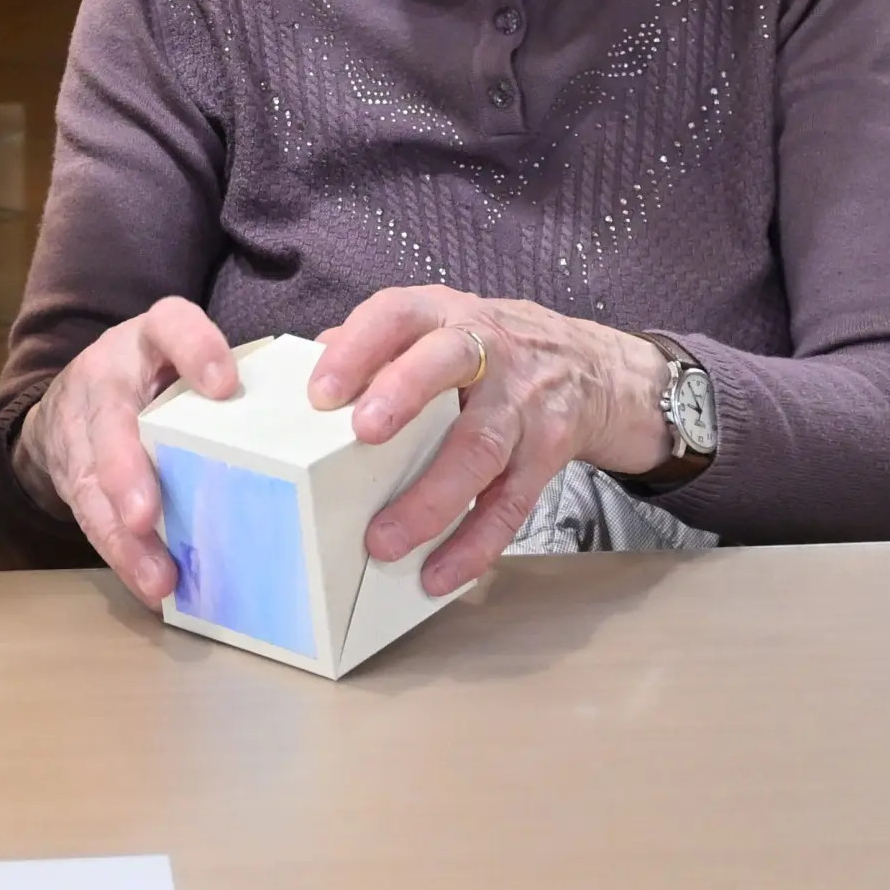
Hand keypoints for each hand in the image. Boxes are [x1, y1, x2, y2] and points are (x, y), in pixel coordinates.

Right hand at [14, 298, 236, 607]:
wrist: (75, 395)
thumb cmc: (161, 376)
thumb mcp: (190, 357)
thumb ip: (242, 380)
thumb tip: (326, 422)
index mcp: (152, 338)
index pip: (170, 325)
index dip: (194, 350)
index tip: (224, 386)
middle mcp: (109, 378)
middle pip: (110, 419)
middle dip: (124, 469)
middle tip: (147, 514)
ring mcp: (82, 429)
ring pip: (91, 482)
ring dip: (123, 536)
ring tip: (158, 578)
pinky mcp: (72, 475)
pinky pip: (90, 519)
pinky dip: (122, 556)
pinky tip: (151, 587)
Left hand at [308, 288, 670, 596]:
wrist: (586, 366)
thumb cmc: (484, 349)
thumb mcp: (434, 326)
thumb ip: (373, 345)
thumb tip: (303, 379)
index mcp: (443, 315)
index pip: (397, 315)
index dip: (358, 348)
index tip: (321, 394)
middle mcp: (488, 351)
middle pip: (449, 363)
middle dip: (405, 394)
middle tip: (362, 435)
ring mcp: (523, 404)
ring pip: (480, 448)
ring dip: (432, 499)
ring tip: (384, 541)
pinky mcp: (547, 454)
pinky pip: (511, 505)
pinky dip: (474, 545)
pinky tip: (439, 574)